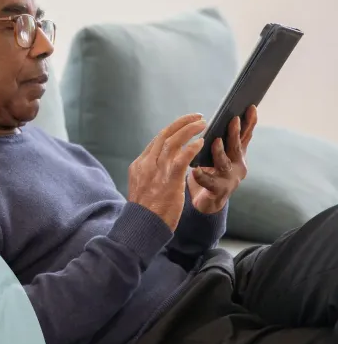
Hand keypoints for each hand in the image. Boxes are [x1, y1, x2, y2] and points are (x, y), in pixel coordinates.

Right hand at [128, 114, 205, 231]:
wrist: (142, 226)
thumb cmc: (146, 211)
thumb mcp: (142, 186)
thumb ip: (152, 174)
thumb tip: (165, 167)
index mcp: (140, 164)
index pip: (157, 140)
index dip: (172, 129)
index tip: (184, 124)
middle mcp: (147, 163)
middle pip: (165, 135)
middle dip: (182, 123)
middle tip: (197, 117)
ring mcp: (156, 170)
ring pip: (173, 141)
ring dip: (189, 130)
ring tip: (203, 124)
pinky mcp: (169, 180)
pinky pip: (182, 157)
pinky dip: (192, 148)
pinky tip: (201, 143)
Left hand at [187, 105, 257, 213]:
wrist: (208, 201)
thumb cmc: (214, 172)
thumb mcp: (223, 154)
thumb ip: (226, 139)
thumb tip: (229, 116)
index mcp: (238, 155)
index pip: (246, 135)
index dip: (249, 122)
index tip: (251, 107)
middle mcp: (237, 166)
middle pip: (236, 147)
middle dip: (235, 133)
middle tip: (233, 119)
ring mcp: (229, 179)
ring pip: (224, 163)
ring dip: (220, 152)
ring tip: (215, 142)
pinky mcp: (217, 191)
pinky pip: (208, 182)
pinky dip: (202, 175)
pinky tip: (195, 170)